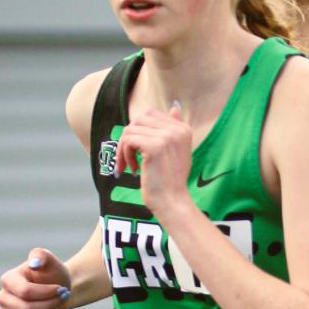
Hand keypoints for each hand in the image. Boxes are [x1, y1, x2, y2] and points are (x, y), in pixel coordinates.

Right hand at [0, 247, 71, 308]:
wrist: (58, 290)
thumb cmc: (53, 274)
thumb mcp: (50, 261)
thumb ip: (42, 256)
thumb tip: (34, 263)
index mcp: (8, 279)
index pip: (26, 292)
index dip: (47, 293)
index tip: (61, 289)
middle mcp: (2, 297)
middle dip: (50, 305)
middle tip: (61, 297)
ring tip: (53, 307)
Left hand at [117, 102, 192, 217]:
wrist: (173, 202)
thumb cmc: (171, 181)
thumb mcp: (177, 151)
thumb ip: (173, 129)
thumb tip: (174, 107)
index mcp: (184, 129)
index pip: (151, 115)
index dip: (139, 131)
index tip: (138, 151)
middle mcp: (178, 130)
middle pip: (139, 120)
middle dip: (129, 138)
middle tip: (128, 158)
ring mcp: (167, 137)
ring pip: (131, 130)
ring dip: (124, 148)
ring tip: (129, 165)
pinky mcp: (154, 147)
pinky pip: (128, 140)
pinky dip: (124, 154)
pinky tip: (131, 169)